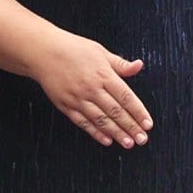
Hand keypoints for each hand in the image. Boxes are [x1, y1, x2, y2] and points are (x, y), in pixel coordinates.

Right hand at [29, 33, 151, 147]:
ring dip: (116, 133)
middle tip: (142, 139)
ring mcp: (79, 99)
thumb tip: (139, 66)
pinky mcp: (66, 106)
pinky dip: (96, 133)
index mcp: (104, 74)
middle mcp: (92, 88)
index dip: (139, 112)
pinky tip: (107, 140)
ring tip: (128, 143)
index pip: (126, 97)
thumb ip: (120, 64)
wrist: (44, 52)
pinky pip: (84, 123)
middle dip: (131, 127)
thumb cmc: (73, 49)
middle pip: (116, 112)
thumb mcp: (100, 51)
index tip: (148, 124)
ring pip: (101, 120)